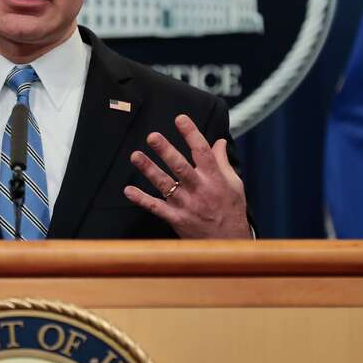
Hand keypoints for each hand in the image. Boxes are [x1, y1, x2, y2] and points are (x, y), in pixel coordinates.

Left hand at [124, 114, 249, 237]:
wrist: (228, 243)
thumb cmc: (231, 210)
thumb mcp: (234, 184)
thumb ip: (223, 162)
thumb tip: (219, 141)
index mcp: (215, 179)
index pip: (203, 152)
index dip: (192, 134)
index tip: (180, 118)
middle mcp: (200, 190)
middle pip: (181, 167)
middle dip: (166, 151)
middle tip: (152, 136)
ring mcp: (186, 205)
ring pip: (165, 185)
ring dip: (149, 170)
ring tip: (135, 155)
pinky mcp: (176, 219)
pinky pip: (156, 208)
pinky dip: (142, 199)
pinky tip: (128, 190)